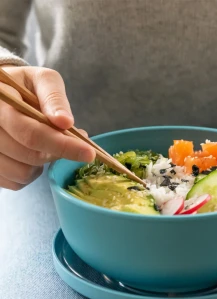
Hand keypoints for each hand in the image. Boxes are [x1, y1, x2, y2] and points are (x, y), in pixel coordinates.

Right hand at [0, 66, 94, 189]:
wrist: (1, 95)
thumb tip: (65, 122)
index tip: (89, 153)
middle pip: (30, 155)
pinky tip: (30, 153)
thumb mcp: (41, 80)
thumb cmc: (23, 87)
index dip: (63, 145)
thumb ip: (53, 97)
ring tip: (44, 143)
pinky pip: (16, 182)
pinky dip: (31, 172)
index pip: (31, 133)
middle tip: (66, 138)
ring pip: (23, 173)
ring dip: (43, 163)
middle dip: (57, 151)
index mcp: (0, 104)